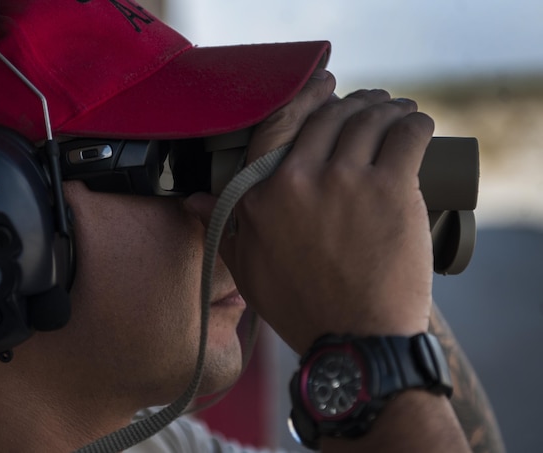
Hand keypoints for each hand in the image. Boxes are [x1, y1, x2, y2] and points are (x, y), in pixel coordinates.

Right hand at [187, 69, 434, 353]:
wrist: (355, 340)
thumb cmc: (301, 307)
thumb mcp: (245, 269)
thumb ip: (219, 227)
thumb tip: (191, 200)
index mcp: (261, 194)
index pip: (278, 122)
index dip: (306, 95)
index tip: (325, 87)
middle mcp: (298, 180)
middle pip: (329, 115)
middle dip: (353, 103)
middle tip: (371, 106)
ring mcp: (346, 181)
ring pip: (369, 118)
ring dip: (386, 108)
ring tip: (398, 112)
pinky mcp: (391, 189)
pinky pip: (406, 135)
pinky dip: (414, 123)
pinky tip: (417, 124)